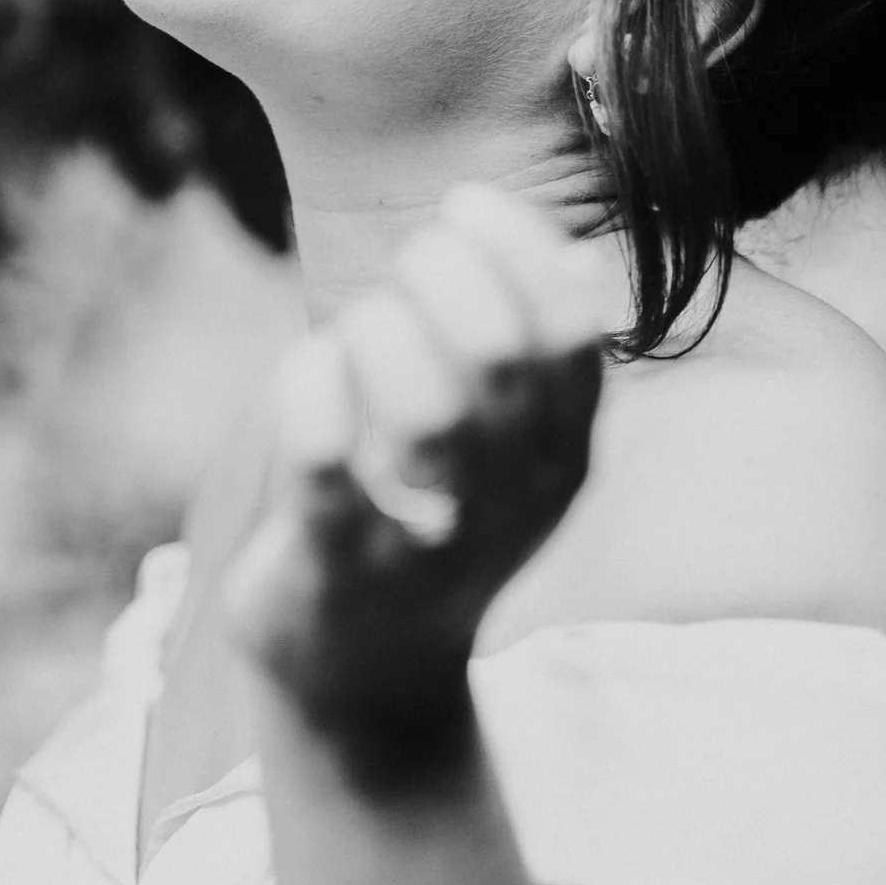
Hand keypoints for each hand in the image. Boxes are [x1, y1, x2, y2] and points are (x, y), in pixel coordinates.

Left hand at [221, 184, 615, 788]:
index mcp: (562, 455)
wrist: (367, 680)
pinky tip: (310, 365)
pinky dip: (312, 389)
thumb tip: (574, 255)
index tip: (459, 204)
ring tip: (356, 325)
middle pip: (500, 351)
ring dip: (379, 330)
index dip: (516, 241)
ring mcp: (424, 539)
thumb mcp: (510, 454)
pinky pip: (325, 464)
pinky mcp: (334, 566)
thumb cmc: (433, 523)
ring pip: (425, 407)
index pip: (572, 327)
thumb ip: (539, 362)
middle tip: (400, 264)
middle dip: (442, 271)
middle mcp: (509, 499)